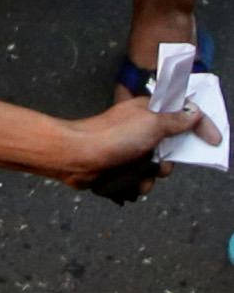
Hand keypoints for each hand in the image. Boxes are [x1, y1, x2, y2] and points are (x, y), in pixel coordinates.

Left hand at [49, 90, 218, 188]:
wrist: (78, 158)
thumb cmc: (113, 137)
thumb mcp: (151, 123)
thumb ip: (175, 119)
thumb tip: (193, 112)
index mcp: (147, 110)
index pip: (182, 113)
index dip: (200, 125)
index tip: (215, 141)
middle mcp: (140, 127)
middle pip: (173, 145)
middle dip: (170, 160)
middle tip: (162, 163)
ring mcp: (130, 147)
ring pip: (158, 165)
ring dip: (153, 173)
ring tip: (141, 173)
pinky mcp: (122, 164)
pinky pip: (142, 177)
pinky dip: (140, 182)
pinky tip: (131, 182)